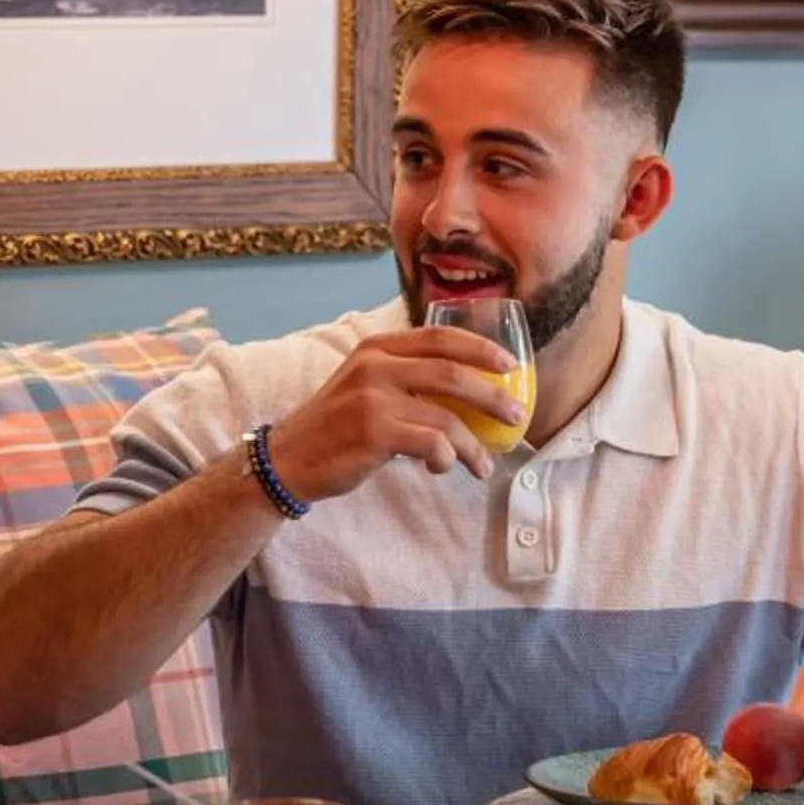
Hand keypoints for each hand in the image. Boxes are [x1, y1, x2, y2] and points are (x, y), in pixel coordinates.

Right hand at [262, 328, 523, 501]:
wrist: (287, 460)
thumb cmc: (333, 427)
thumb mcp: (363, 385)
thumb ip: (403, 377)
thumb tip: (465, 391)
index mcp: (376, 347)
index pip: (440, 336)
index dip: (480, 347)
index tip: (509, 364)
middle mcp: (375, 365)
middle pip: (453, 372)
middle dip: (492, 396)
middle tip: (516, 415)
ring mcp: (373, 398)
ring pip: (447, 417)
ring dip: (474, 445)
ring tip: (483, 464)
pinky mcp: (373, 432)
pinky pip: (432, 444)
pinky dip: (447, 458)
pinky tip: (442, 468)